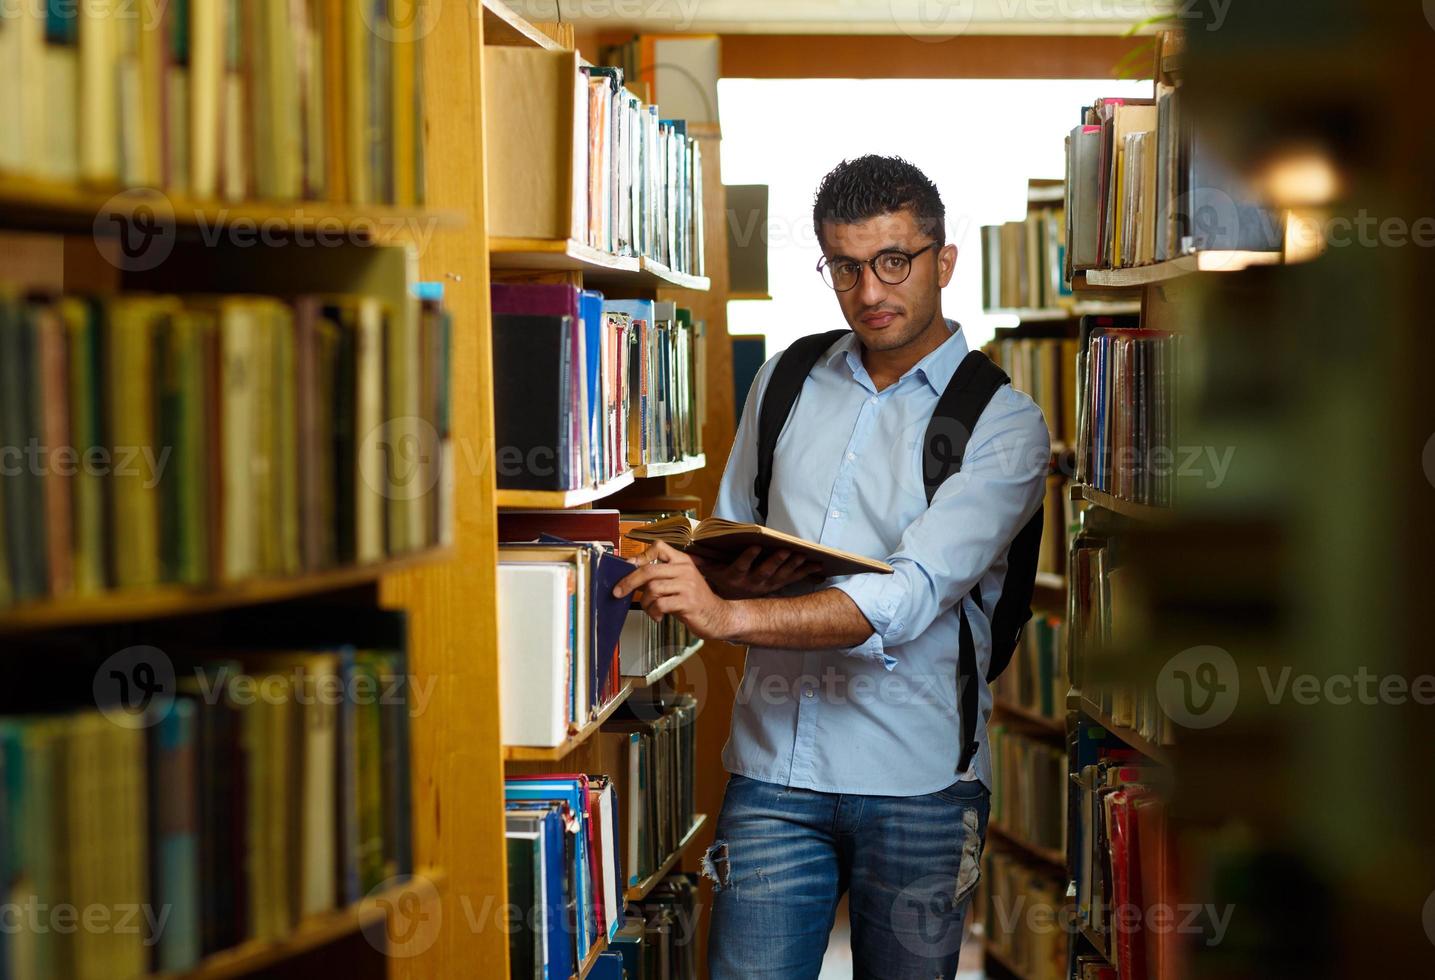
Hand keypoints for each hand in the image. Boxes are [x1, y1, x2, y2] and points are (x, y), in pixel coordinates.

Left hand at [612, 542, 742, 640]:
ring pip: (652, 588)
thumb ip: (660, 577)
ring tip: (650, 609)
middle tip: (618, 592)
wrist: (717, 616)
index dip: (641, 555)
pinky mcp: (688, 602)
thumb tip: (631, 576)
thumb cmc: (694, 601)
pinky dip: (654, 612)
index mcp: (682, 561)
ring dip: (644, 602)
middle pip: (648, 569)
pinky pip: (660, 604)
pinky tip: (658, 616)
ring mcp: (687, 585)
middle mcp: (685, 569)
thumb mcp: (678, 583)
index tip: (629, 567)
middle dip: (629, 582)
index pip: (659, 546)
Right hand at [691, 546, 825, 599]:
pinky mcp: (777, 586)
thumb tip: (687, 554)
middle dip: (778, 561)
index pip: (741, 566)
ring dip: (794, 566)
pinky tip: (818, 566)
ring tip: (804, 556)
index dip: (748, 557)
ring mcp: (766, 586)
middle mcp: (751, 583)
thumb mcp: (709, 573)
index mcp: (735, 577)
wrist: (730, 610)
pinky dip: (805, 572)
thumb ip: (700, 563)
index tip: (755, 546)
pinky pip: (792, 579)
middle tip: (788, 551)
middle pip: (766, 572)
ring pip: (782, 576)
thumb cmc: (719, 583)